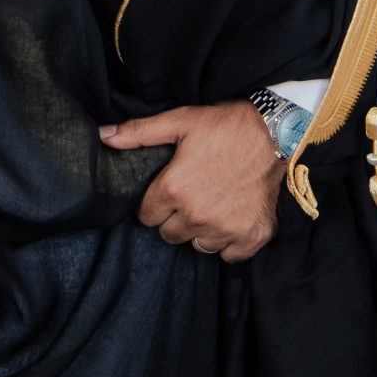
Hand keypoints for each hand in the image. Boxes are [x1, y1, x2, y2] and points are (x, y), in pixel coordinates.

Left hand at [101, 100, 282, 261]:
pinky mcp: (252, 236)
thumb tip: (102, 136)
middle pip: (169, 235)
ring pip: (198, 246)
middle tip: (189, 197)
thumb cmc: (224, 126)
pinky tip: (231, 218)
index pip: (146, 217)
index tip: (166, 192)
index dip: (153, 204)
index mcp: (174, 189)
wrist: (274, 133)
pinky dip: (228, 242)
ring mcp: (226, 229)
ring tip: (211, 206)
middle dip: (174, 218)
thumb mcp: (179, 121)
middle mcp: (197, 215)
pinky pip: (229, 255)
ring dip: (200, 231)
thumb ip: (138, 132)